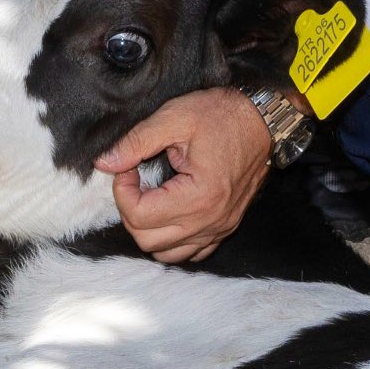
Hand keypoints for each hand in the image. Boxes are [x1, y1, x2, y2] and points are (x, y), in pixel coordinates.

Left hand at [95, 88, 270, 263]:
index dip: (122, 191)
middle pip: (148, 241)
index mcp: (199, 196)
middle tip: (135, 179)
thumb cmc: (222, 114)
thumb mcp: (175, 117)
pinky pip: (192, 252)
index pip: (139, 216)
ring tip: (150, 195)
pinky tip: (169, 209)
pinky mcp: (225, 226)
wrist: (264, 118)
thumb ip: (136, 141)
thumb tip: (104, 162)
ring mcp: (220, 227)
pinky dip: (173, 238)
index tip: (127, 167)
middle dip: (131, 210)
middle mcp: (211, 221)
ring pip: (168, 253)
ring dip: (149, 229)